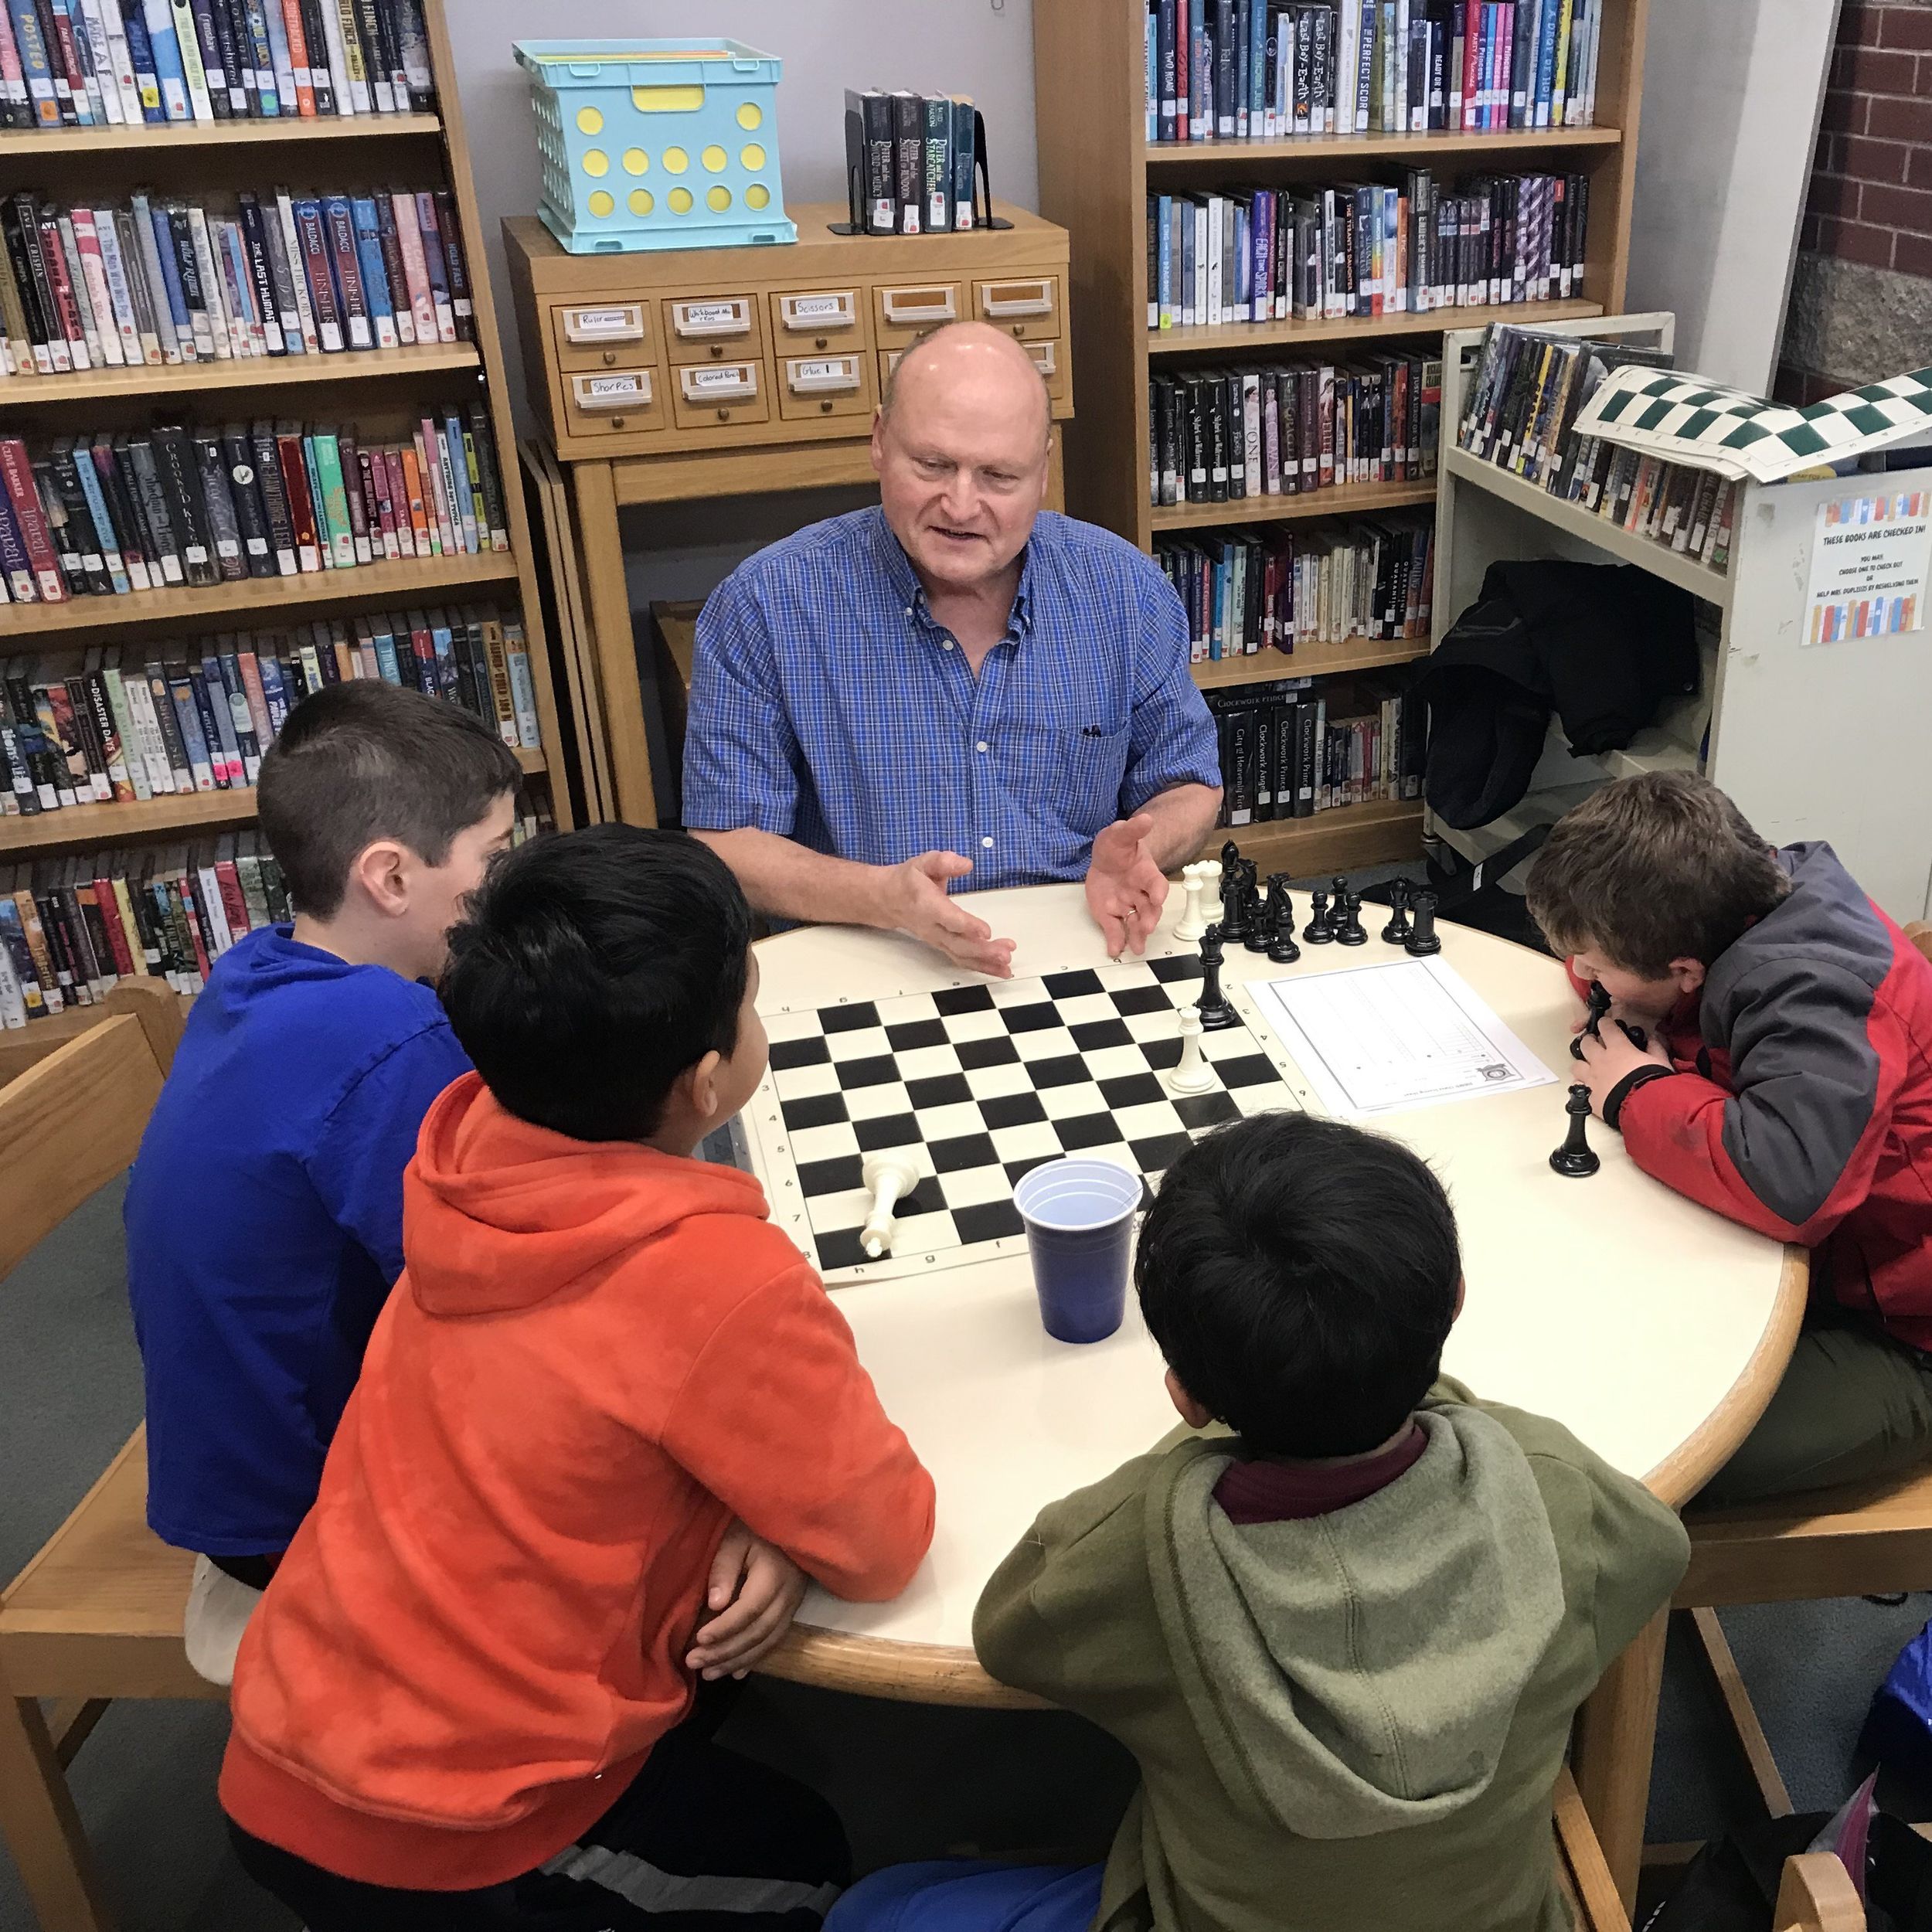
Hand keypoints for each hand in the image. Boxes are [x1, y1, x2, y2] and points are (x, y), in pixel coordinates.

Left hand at [686, 1521, 808, 1681]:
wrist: (793, 1524)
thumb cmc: (756, 1529)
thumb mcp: (736, 1538)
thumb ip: (725, 1568)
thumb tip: (715, 1605)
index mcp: (773, 1575)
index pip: (749, 1609)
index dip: (724, 1627)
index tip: (698, 1639)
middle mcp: (787, 1595)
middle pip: (757, 1632)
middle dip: (725, 1651)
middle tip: (694, 1662)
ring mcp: (793, 1605)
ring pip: (766, 1641)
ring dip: (737, 1660)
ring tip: (709, 1674)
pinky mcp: (793, 1611)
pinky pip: (775, 1640)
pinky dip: (755, 1659)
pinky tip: (737, 1672)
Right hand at [877, 852, 1015, 976]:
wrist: (887, 899)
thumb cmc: (908, 881)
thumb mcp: (923, 863)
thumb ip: (944, 862)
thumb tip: (966, 865)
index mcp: (927, 905)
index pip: (948, 919)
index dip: (967, 926)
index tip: (986, 932)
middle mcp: (932, 927)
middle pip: (958, 944)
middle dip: (983, 951)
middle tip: (1005, 953)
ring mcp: (937, 940)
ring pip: (961, 956)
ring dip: (985, 963)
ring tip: (1007, 966)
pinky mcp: (942, 946)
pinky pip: (962, 960)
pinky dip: (982, 967)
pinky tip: (1000, 969)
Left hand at [1085, 814, 1169, 958]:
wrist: (1106, 858)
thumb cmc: (1118, 846)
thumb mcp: (1120, 834)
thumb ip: (1132, 829)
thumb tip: (1145, 818)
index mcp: (1146, 873)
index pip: (1157, 884)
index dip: (1159, 892)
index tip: (1158, 898)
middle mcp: (1140, 893)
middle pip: (1149, 908)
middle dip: (1149, 918)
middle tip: (1147, 927)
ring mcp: (1126, 905)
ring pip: (1135, 922)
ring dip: (1137, 935)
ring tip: (1137, 948)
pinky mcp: (1111, 915)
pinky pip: (1116, 929)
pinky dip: (1116, 941)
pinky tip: (1115, 950)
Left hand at [1573, 1023, 1672, 1117]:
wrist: (1644, 1107)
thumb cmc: (1654, 1081)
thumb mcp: (1661, 1061)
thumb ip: (1655, 1047)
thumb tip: (1652, 1038)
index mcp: (1618, 1048)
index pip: (1606, 1027)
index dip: (1605, 1023)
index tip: (1605, 1023)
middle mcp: (1600, 1060)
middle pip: (1586, 1043)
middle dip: (1589, 1041)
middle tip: (1595, 1043)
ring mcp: (1591, 1078)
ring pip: (1576, 1064)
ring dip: (1582, 1063)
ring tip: (1589, 1067)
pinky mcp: (1588, 1094)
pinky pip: (1577, 1086)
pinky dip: (1581, 1084)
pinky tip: (1587, 1086)